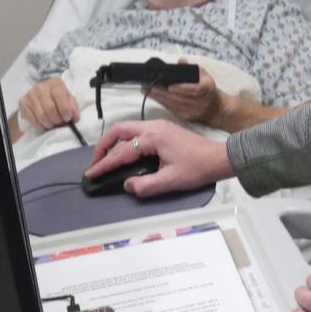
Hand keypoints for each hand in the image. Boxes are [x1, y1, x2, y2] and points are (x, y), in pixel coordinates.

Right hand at [18, 77, 79, 130]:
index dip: (65, 110)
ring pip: (41, 116)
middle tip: (61, 123)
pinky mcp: (23, 103)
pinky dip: (41, 125)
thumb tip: (74, 118)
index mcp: (54, 83)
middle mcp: (40, 87)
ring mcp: (30, 95)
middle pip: (49, 108)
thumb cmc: (59, 97)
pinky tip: (46, 124)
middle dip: (57, 120)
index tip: (68, 118)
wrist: (44, 93)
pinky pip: (32, 119)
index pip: (59, 96)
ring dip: (50, 124)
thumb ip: (73, 107)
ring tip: (54, 124)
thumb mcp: (69, 98)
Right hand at [88, 119, 233, 196]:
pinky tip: (123, 153)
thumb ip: (146, 185)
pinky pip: (136, 131)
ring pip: (127, 128)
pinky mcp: (163, 129)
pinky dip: (124, 140)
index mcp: (153, 137)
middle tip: (96, 164)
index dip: (104, 164)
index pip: (122, 151)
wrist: (219, 158)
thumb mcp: (171, 181)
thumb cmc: (197, 168)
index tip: (91, 174)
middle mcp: (153, 127)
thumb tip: (127, 185)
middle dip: (103, 146)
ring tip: (106, 159)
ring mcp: (158, 126)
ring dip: (113, 142)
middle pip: (119, 130)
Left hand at [146, 64, 223, 125]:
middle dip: (161, 91)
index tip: (169, 86)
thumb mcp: (205, 76)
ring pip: (172, 104)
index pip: (194, 90)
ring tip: (146, 90)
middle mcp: (199, 102)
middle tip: (148, 85)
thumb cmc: (207, 90)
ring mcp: (191, 111)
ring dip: (157, 97)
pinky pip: (171, 109)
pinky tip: (153, 96)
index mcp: (206, 90)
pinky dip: (161, 102)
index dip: (182, 88)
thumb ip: (193, 67)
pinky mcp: (184, 116)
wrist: (214, 109)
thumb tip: (181, 61)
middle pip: (178, 98)